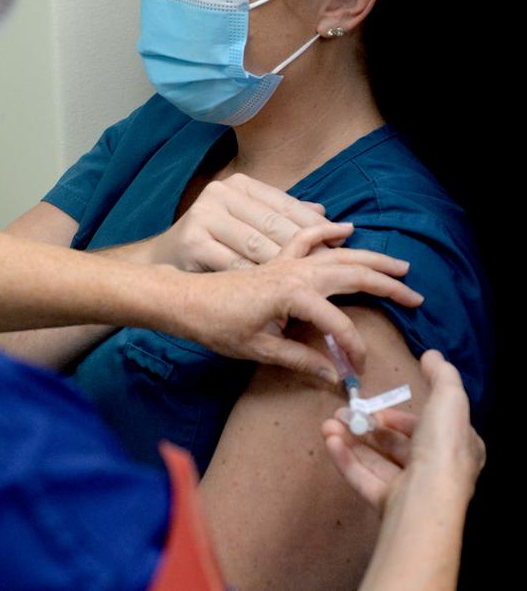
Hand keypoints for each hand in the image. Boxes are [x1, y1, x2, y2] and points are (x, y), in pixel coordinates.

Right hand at [149, 172, 334, 270]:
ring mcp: (205, 217)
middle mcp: (220, 194)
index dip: (316, 225)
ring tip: (318, 285)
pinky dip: (261, 284)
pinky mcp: (194, 244)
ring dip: (289, 270)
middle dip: (310, 248)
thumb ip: (280, 216)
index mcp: (238, 184)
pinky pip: (238, 268)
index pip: (286, 205)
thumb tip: (323, 211)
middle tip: (337, 267)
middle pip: (275, 226)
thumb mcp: (246, 222)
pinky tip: (282, 299)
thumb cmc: (212, 244)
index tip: (343, 240)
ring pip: (259, 248)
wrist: (161, 264)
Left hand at [167, 221, 423, 378]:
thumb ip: (301, 360)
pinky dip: (326, 230)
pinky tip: (344, 226)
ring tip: (398, 265)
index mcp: (293, 296)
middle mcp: (296, 272)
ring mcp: (287, 261)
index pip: (338, 323)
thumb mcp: (259, 350)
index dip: (352, 347)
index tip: (358, 369)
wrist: (186, 301)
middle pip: (351, 275)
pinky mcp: (278, 259)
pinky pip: (307, 238)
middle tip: (415, 296)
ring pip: (338, 254)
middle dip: (386, 285)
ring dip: (370, 258)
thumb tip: (335, 376)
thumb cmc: (218, 327)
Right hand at [321, 350, 485, 512]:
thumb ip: (441, 375)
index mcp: (457, 450)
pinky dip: (345, 459)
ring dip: (351, 439)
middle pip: (397, 446)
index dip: (403, 417)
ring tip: (328, 424)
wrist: (427, 496)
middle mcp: (435, 472)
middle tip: (345, 413)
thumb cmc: (442, 445)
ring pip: (376, 462)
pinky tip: (329, 440)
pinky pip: (362, 479)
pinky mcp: (387, 504)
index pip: (428, 430)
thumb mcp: (449, 399)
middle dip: (369, 426)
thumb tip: (432, 354)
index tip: (381, 406)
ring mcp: (410, 491)